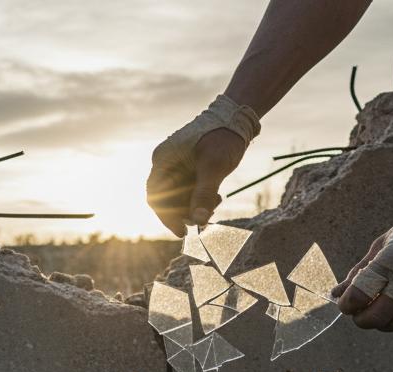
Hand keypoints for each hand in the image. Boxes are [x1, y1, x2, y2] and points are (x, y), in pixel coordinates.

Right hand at [147, 94, 259, 236]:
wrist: (237, 118)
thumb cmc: (222, 137)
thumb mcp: (214, 166)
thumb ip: (204, 194)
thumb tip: (198, 221)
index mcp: (163, 160)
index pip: (155, 196)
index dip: (166, 217)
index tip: (182, 231)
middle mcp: (166, 165)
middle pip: (167, 200)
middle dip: (185, 212)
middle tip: (203, 220)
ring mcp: (178, 167)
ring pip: (179, 198)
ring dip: (195, 207)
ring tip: (214, 205)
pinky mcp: (190, 169)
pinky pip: (190, 192)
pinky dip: (200, 200)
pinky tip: (216, 199)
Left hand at [331, 185, 392, 331]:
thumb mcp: (382, 244)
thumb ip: (359, 271)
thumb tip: (336, 294)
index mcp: (390, 261)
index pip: (359, 296)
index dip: (347, 305)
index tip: (346, 304)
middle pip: (376, 317)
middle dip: (362, 320)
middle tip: (359, 314)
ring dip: (383, 323)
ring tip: (379, 312)